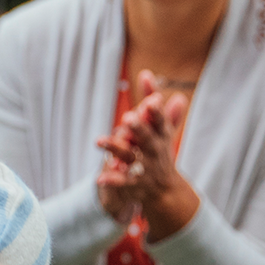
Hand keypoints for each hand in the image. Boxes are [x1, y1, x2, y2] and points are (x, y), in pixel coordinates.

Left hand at [96, 71, 197, 238]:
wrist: (166, 191)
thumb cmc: (160, 151)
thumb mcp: (160, 129)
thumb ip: (151, 101)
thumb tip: (146, 73)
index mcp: (161, 136)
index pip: (160, 122)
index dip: (156, 112)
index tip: (151, 101)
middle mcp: (154, 150)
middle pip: (146, 138)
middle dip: (139, 129)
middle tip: (128, 118)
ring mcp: (145, 168)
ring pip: (129, 157)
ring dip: (115, 149)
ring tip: (98, 141)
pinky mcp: (135, 184)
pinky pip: (123, 182)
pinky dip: (112, 180)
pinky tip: (99, 177)